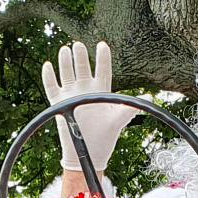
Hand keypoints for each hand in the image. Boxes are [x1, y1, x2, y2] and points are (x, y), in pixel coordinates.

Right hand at [41, 41, 138, 189]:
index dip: (102, 57)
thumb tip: (148, 98)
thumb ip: (130, 107)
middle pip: (83, 68)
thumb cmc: (105, 136)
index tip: (102, 45)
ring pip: (67, 73)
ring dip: (65, 62)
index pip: (102, 69)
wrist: (89, 152)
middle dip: (80, 56)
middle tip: (78, 44)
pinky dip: (49, 77)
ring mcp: (72, 95)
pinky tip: (48, 65)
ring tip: (65, 49)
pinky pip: (52, 87)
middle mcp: (86, 89)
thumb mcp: (118, 120)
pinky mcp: (59, 103)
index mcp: (101, 90)